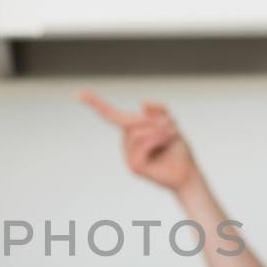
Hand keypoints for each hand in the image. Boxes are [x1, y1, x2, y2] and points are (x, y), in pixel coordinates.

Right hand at [80, 91, 199, 194]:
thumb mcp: (170, 124)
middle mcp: (126, 143)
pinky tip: (166, 143)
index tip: (78, 93)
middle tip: (172, 126)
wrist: (188, 174)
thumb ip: (158, 111)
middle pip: (129, 121)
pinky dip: (157, 140)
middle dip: (152, 120)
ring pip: (136, 132)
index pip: (110, 115)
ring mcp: (128, 156)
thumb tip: (141, 102)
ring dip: (158, 130)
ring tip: (171, 135)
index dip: (95, 103)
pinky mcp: (134, 167)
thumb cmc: (178, 149)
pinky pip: (142, 145)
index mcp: (131, 131)